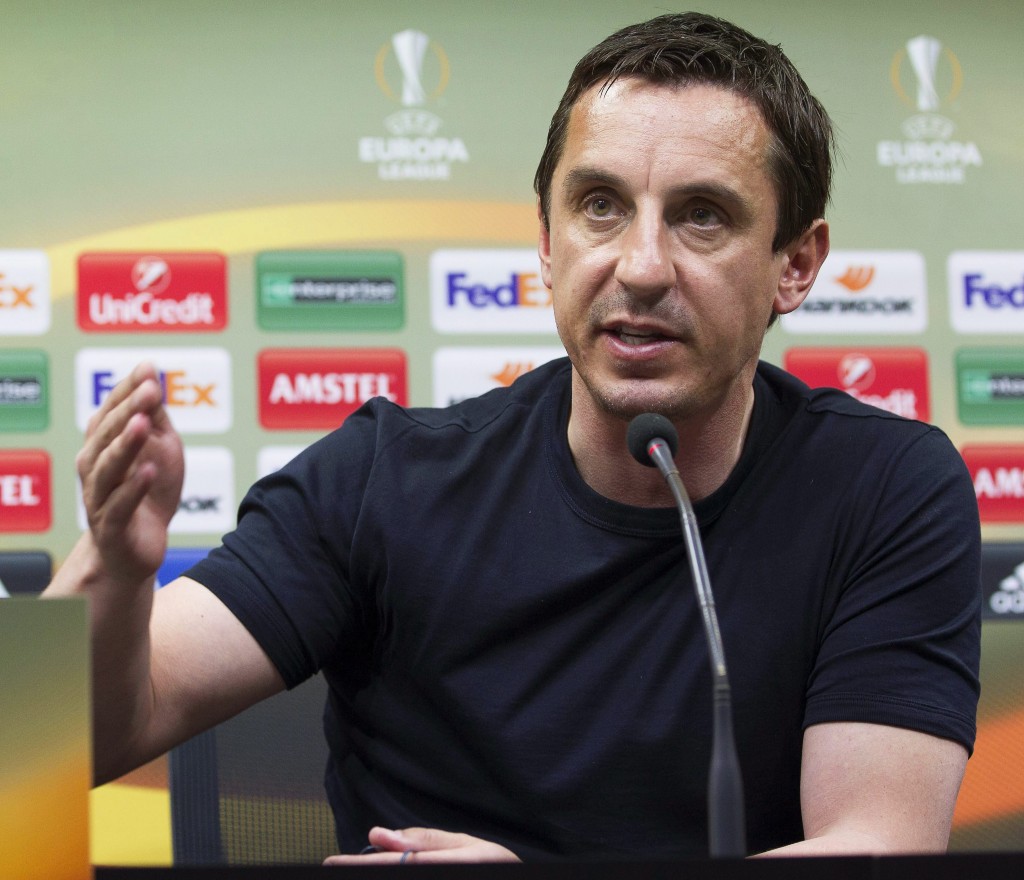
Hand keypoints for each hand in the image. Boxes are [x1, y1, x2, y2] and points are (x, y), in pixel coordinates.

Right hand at [76, 361, 183, 584]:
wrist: (139, 547)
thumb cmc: (148, 492)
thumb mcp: (160, 447)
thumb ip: (154, 414)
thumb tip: (150, 371)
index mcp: (103, 444)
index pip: (113, 410)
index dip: (129, 390)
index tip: (148, 370)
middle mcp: (94, 466)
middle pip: (108, 435)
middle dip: (128, 410)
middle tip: (150, 390)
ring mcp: (100, 496)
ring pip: (109, 467)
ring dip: (126, 444)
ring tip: (142, 422)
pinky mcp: (112, 525)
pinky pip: (121, 504)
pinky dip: (135, 487)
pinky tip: (150, 470)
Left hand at [323, 826, 520, 865]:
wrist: (518, 878)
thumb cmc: (494, 865)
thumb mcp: (466, 847)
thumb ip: (424, 841)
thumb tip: (378, 835)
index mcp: (442, 866)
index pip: (394, 866)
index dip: (360, 865)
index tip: (332, 863)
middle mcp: (436, 878)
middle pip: (392, 877)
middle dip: (360, 872)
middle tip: (331, 867)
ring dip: (373, 876)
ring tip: (352, 868)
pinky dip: (395, 876)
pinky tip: (381, 870)